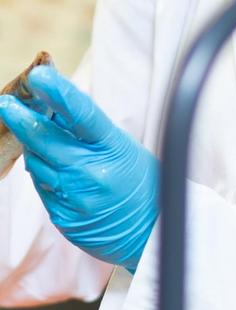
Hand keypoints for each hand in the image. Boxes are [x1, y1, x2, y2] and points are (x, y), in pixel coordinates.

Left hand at [0, 65, 157, 271]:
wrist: (148, 232)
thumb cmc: (137, 182)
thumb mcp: (122, 147)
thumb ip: (88, 130)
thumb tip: (53, 106)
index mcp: (113, 148)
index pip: (83, 115)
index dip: (60, 94)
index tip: (40, 77)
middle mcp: (91, 173)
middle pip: (47, 140)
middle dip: (23, 120)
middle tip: (6, 104)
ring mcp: (75, 197)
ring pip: (38, 163)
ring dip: (36, 149)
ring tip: (46, 143)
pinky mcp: (63, 217)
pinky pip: (43, 188)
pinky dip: (45, 175)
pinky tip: (59, 173)